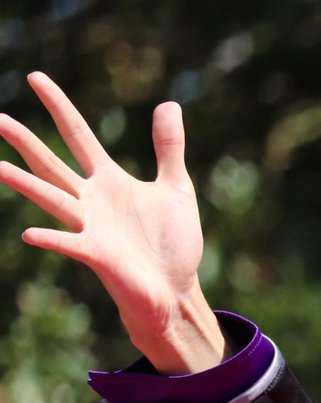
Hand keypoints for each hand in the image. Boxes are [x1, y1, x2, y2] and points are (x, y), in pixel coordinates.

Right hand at [0, 72, 223, 373]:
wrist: (176, 289)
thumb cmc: (173, 244)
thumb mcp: (177, 188)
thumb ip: (169, 149)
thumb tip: (169, 104)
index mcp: (110, 181)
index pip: (78, 135)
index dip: (58, 106)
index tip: (35, 77)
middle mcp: (93, 200)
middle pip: (52, 163)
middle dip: (25, 141)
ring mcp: (91, 227)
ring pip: (52, 199)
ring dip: (25, 184)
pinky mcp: (97, 255)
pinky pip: (69, 244)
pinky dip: (52, 239)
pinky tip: (29, 235)